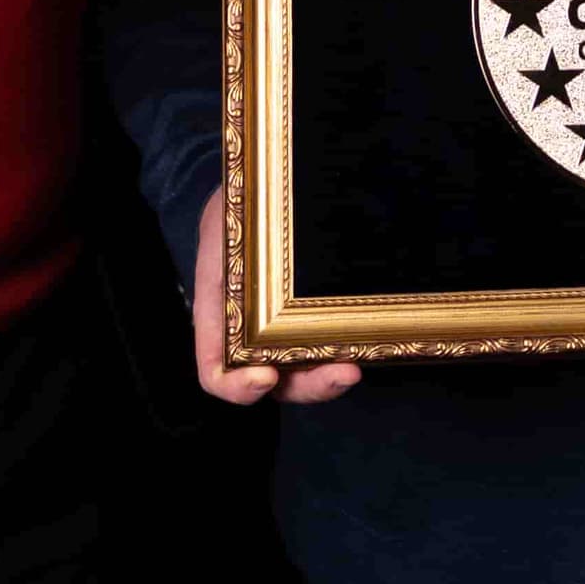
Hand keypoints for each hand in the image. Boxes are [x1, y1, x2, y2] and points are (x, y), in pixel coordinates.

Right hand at [191, 189, 361, 405]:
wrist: (268, 197)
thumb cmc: (239, 213)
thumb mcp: (223, 225)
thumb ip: (226, 250)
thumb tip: (235, 263)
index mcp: (219, 320)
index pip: (216, 374)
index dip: (237, 387)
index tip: (265, 375)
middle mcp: (253, 338)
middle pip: (277, 385)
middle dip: (310, 387)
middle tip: (342, 373)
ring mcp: (287, 334)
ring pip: (307, 374)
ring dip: (331, 377)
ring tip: (355, 367)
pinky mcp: (317, 322)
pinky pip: (329, 349)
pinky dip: (347, 352)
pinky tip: (368, 343)